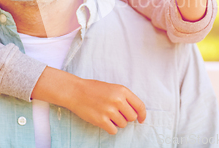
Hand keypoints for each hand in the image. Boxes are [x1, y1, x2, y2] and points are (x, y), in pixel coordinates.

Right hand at [31, 67, 145, 134]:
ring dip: (117, 122)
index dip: (142, 114)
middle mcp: (117, 100)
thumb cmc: (94, 89)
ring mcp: (109, 111)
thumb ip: (124, 98)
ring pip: (123, 125)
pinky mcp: (101, 120)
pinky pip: (114, 131)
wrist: (75, 91)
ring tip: (108, 115)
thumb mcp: (112, 88)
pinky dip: (110, 128)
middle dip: (126, 117)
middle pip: (131, 117)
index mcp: (122, 90)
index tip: (141, 119)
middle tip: (117, 113)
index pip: (139, 106)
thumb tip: (136, 112)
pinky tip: (104, 121)